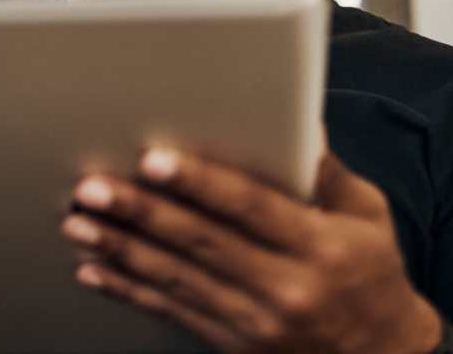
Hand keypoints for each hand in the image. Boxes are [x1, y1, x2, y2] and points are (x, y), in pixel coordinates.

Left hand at [60, 145, 442, 353]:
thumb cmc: (373, 276)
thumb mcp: (369, 218)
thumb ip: (327, 172)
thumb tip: (299, 120)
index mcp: (321, 246)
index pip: (249, 207)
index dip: (198, 182)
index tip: (153, 160)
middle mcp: (287, 288)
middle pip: (201, 242)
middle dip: (141, 212)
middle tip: (94, 188)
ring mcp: (258, 323)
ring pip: (176, 279)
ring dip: (121, 249)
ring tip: (79, 223)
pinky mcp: (235, 346)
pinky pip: (174, 313)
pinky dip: (130, 291)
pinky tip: (96, 270)